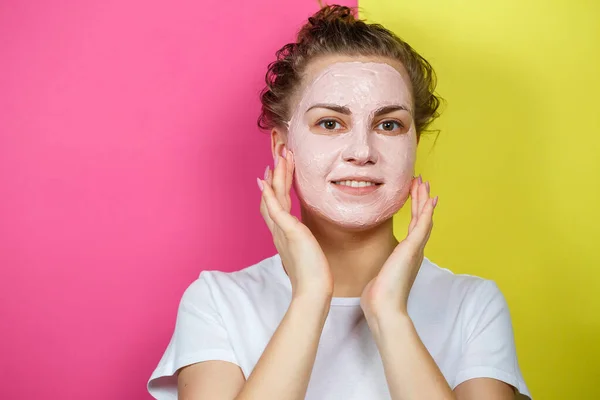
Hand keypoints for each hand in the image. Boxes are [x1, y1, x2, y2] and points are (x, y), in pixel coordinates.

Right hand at [257, 147, 333, 298]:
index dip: (275, 185)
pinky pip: (276, 210)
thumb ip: (304, 243)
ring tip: (279, 156)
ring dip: (276, 175)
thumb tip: (306, 239)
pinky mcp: (289, 233)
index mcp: (284, 234)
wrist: (313, 292)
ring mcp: (282, 231)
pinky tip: (266, 181)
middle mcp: (278, 231)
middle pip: (273, 196)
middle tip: (278, 152)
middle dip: (276, 173)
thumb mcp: (309, 253)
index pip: (276, 204)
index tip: (277, 169)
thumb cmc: (314, 276)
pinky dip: (269, 195)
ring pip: (275, 197)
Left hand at [360, 175, 437, 319]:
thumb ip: (381, 270)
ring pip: (423, 218)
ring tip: (423, 182)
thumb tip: (375, 273)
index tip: (417, 195)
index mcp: (407, 256)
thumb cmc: (379, 297)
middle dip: (422, 200)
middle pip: (422, 219)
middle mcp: (414, 251)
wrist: (384, 307)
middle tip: (422, 182)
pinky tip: (429, 198)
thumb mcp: (379, 277)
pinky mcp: (412, 249)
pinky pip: (423, 225)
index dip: (417, 210)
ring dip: (424, 199)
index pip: (414, 228)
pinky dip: (427, 210)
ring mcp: (415, 250)